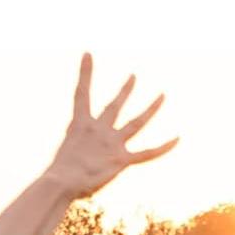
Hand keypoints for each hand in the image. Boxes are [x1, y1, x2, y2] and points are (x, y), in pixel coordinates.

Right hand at [46, 54, 178, 199]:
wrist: (63, 181)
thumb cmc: (56, 176)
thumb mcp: (61, 158)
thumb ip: (70, 157)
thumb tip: (61, 169)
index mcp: (79, 124)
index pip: (81, 93)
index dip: (85, 73)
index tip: (88, 53)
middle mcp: (98, 129)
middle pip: (115, 106)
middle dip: (125, 90)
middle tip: (134, 77)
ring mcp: (112, 143)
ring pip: (137, 122)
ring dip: (151, 109)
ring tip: (162, 96)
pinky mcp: (122, 159)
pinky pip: (147, 153)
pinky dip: (164, 147)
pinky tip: (178, 138)